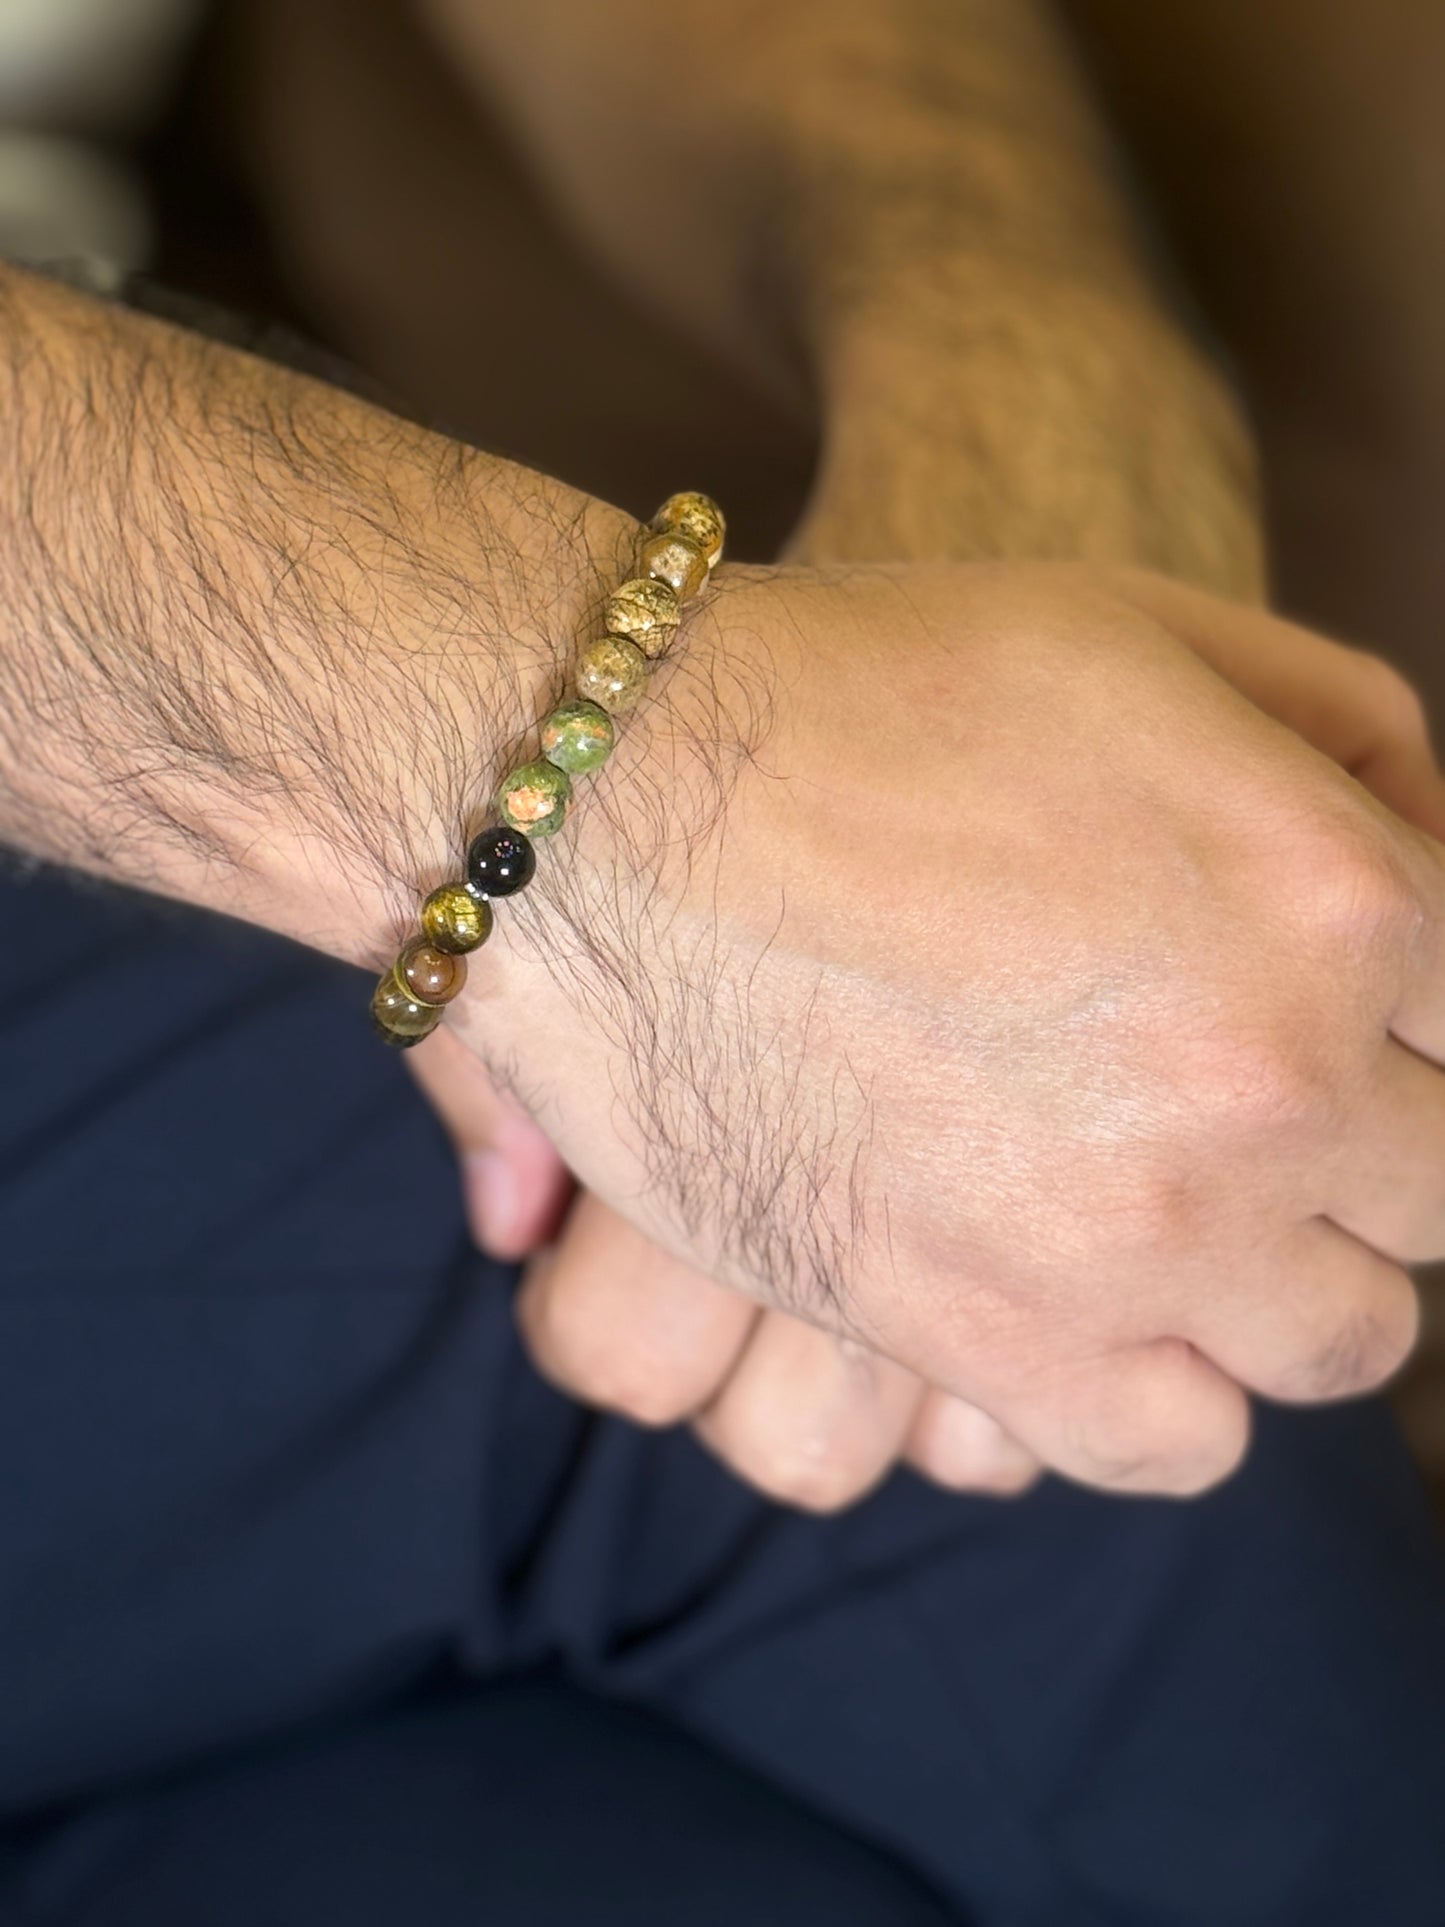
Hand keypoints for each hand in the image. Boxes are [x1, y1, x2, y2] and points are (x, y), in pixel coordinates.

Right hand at [433, 559, 1444, 1497]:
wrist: (613, 799)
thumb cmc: (873, 691)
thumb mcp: (1145, 627)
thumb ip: (1343, 730)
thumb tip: (1432, 836)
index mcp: (1336, 894)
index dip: (1418, 1021)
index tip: (1352, 1023)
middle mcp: (1267, 1082)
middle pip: (1437, 1189)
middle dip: (1370, 1145)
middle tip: (1251, 1101)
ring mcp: (1135, 1232)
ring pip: (1340, 1336)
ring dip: (1288, 1276)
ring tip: (1186, 1213)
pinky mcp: (985, 1338)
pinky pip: (1177, 1444)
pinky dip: (1167, 1392)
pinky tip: (1102, 1311)